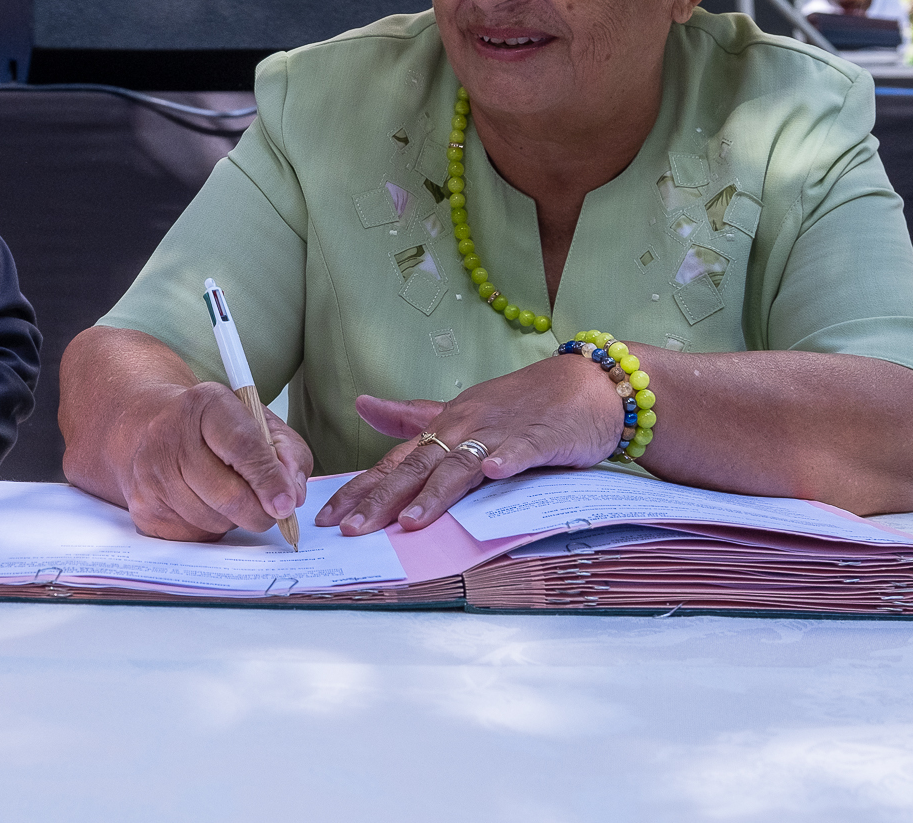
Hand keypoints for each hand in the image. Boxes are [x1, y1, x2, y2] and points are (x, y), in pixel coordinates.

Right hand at [113, 381, 313, 541]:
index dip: (269, 479)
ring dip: (234, 519)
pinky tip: (205, 504)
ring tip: (231, 496)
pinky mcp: (142, 505)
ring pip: (212, 520)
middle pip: (228, 494)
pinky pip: (192, 534)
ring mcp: (150, 472)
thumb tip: (292, 496)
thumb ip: (287, 453)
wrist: (157, 429)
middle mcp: (169, 434)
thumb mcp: (260, 424)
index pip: (243, 446)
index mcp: (205, 403)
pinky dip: (210, 527)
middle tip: (270, 510)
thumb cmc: (218, 428)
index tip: (287, 503)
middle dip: (259, 512)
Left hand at [316, 354, 622, 535]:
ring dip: (436, 493)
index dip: (361, 490)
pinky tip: (494, 474)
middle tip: (352, 530)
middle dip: (382, 500)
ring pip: (461, 465)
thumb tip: (362, 405)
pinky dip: (507, 460)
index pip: (394, 464)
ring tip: (409, 522)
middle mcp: (464, 429)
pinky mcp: (540, 438)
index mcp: (443, 428)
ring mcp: (501, 433)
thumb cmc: (521, 403)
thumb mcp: (461, 410)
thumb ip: (412, 416)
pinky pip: (522, 450)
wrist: (584, 383)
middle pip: (417, 468)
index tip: (328, 518)